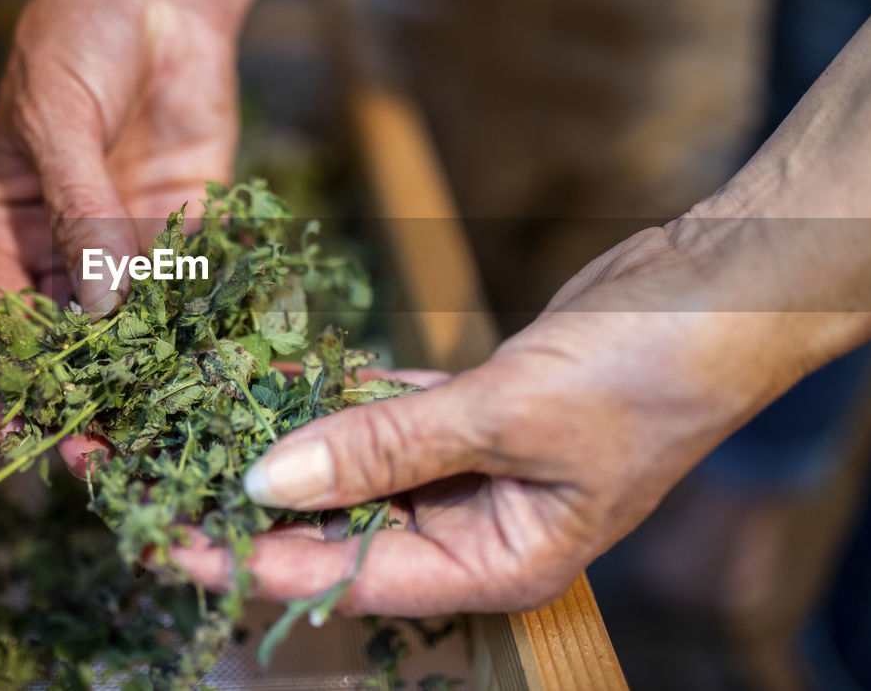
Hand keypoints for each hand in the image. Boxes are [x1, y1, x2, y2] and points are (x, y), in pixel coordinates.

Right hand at [0, 0, 236, 461]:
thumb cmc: (76, 42)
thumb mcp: (59, 119)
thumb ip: (81, 211)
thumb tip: (102, 308)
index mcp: (11, 232)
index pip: (0, 329)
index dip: (9, 389)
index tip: (26, 441)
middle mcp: (72, 254)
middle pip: (75, 348)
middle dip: (89, 406)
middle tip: (114, 465)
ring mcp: (134, 247)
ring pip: (140, 332)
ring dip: (155, 383)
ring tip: (177, 438)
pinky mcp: (194, 231)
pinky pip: (200, 290)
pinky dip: (214, 331)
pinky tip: (236, 374)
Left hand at [168, 226, 817, 614]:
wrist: (719, 292)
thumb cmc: (645, 372)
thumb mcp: (508, 417)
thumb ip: (384, 449)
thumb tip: (265, 484)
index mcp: (493, 565)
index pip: (344, 578)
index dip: (246, 560)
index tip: (160, 534)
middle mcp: (473, 528)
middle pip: (334, 527)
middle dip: (244, 498)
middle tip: (151, 468)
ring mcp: (469, 468)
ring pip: (350, 464)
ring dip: (280, 439)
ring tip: (188, 418)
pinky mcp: (467, 411)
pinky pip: (381, 412)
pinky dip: (333, 394)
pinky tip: (269, 374)